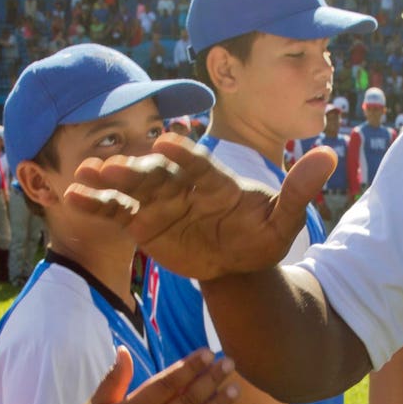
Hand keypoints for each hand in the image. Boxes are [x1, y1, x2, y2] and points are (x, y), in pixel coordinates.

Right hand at [65, 134, 333, 281]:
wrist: (237, 262)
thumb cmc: (261, 237)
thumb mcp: (283, 220)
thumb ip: (299, 190)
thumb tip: (330, 154)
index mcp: (213, 180)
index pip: (197, 163)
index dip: (182, 153)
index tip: (166, 141)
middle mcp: (181, 184)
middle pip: (155, 172)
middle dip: (132, 169)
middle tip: (108, 165)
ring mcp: (159, 201)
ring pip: (129, 188)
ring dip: (105, 181)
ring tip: (82, 176)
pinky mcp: (142, 221)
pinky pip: (116, 212)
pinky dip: (95, 205)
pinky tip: (71, 198)